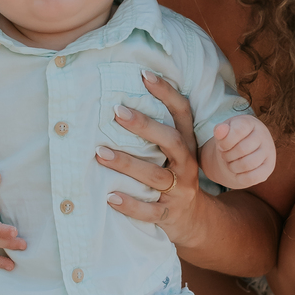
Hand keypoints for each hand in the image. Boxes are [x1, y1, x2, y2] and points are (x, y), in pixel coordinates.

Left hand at [94, 71, 207, 248]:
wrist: (195, 221)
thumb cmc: (173, 176)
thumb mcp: (173, 153)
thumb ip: (156, 132)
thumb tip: (118, 100)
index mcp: (187, 145)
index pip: (182, 112)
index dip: (166, 92)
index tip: (144, 74)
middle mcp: (187, 165)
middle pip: (171, 141)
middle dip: (144, 126)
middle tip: (116, 111)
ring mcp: (179, 190)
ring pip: (154, 176)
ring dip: (126, 164)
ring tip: (100, 153)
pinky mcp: (169, 214)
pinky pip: (149, 211)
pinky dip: (130, 205)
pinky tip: (110, 197)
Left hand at [205, 114, 276, 188]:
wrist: (243, 150)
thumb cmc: (232, 139)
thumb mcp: (224, 132)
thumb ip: (220, 130)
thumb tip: (219, 131)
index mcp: (251, 123)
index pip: (238, 131)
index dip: (225, 142)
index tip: (221, 146)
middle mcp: (263, 135)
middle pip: (242, 149)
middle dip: (227, 156)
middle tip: (225, 156)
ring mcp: (269, 151)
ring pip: (248, 164)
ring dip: (233, 167)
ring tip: (231, 163)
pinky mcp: (269, 167)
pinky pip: (253, 177)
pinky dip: (240, 178)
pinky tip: (238, 172)